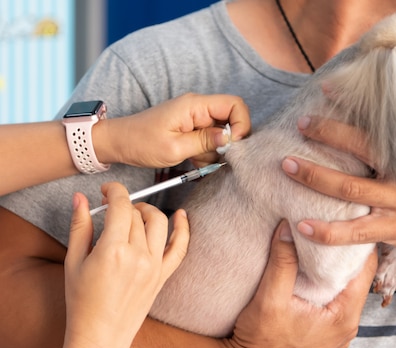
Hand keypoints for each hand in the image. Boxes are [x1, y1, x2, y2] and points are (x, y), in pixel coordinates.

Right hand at [63, 183, 189, 347]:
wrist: (101, 336)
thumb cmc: (81, 301)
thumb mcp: (73, 261)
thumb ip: (80, 226)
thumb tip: (81, 197)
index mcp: (112, 250)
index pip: (121, 206)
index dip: (114, 191)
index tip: (106, 190)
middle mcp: (138, 256)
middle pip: (137, 214)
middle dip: (124, 205)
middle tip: (111, 208)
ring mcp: (154, 266)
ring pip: (159, 223)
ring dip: (147, 211)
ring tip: (134, 213)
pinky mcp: (163, 276)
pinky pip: (180, 248)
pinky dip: (183, 229)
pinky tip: (181, 215)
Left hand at [94, 93, 249, 167]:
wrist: (119, 143)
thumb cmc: (141, 142)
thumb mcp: (175, 147)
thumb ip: (205, 142)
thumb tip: (231, 138)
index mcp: (195, 105)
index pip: (235, 104)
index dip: (241, 124)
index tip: (233, 145)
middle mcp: (198, 108)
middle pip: (231, 120)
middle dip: (227, 142)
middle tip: (214, 157)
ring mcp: (195, 118)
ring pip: (221, 134)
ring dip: (214, 152)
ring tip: (193, 159)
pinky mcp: (192, 128)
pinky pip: (210, 141)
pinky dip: (205, 153)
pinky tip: (191, 159)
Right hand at [219, 220, 376, 347]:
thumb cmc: (260, 343)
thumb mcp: (269, 299)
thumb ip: (282, 262)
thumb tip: (288, 227)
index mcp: (344, 317)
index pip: (365, 270)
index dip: (357, 243)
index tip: (349, 220)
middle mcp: (347, 327)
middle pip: (357, 279)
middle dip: (345, 253)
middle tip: (336, 225)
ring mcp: (336, 334)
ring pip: (345, 291)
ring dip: (335, 269)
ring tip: (324, 243)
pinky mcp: (324, 335)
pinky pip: (334, 302)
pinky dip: (327, 284)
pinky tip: (313, 271)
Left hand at [283, 116, 395, 278]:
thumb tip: (374, 111)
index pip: (382, 122)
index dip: (353, 106)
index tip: (327, 91)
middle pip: (363, 150)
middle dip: (328, 135)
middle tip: (300, 124)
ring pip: (353, 189)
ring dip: (316, 177)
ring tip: (287, 167)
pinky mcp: (395, 231)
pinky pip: (356, 231)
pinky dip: (328, 230)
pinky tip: (302, 225)